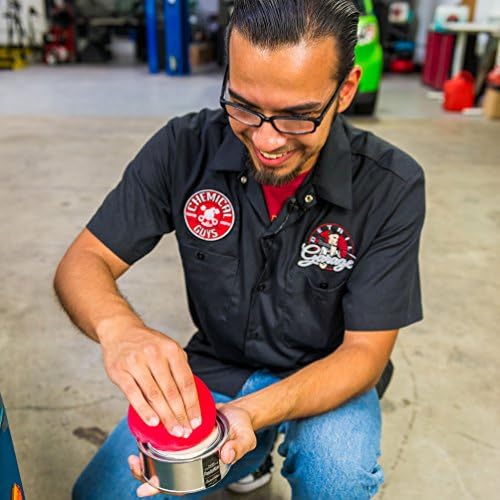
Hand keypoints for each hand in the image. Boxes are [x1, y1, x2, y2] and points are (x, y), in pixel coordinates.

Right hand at [101, 324, 200, 437]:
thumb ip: (179, 369)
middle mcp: (155, 354)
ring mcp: (136, 363)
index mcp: (171, 350)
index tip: (196, 421)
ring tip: (173, 430)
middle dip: (180, 415)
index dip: (192, 404)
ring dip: (165, 416)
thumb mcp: (168, 348)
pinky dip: (145, 410)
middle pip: (171, 391)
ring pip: (154, 395)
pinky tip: (153, 422)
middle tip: (185, 432)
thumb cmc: (148, 344)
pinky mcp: (120, 372)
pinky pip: (134, 395)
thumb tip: (191, 398)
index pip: (186, 382)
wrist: (120, 331)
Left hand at [127, 403, 255, 496]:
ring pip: (161, 456)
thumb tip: (226, 455)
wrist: (240, 411)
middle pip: (164, 472)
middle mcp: (190, 459)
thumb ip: (237, 447)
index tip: (143, 489)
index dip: (160, 487)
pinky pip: (166, 437)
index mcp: (202, 468)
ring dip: (146, 455)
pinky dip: (155, 435)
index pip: (179, 485)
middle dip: (145, 471)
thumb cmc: (241, 428)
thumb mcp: (244, 438)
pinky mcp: (183, 430)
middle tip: (134, 462)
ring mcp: (185, 447)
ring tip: (134, 451)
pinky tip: (145, 428)